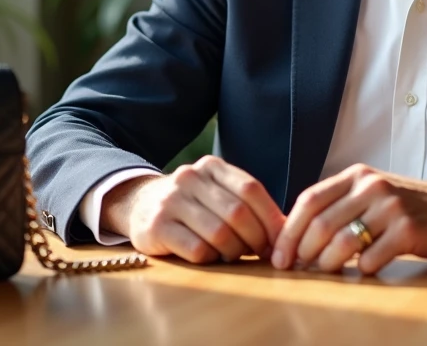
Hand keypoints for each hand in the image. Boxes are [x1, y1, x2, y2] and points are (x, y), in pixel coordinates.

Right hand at [104, 155, 285, 263]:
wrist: (140, 205)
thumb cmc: (192, 204)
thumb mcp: (216, 192)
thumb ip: (247, 203)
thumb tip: (287, 228)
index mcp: (211, 167)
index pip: (251, 189)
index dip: (271, 217)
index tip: (281, 239)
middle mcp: (189, 178)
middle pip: (237, 213)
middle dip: (256, 239)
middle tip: (261, 253)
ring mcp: (171, 202)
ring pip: (219, 233)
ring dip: (234, 252)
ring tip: (234, 255)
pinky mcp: (156, 226)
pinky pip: (197, 249)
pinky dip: (211, 258)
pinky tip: (209, 256)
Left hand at [271, 164, 426, 274]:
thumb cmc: (403, 205)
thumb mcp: (369, 192)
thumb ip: (338, 205)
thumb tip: (295, 235)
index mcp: (356, 176)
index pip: (309, 200)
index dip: (289, 230)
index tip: (279, 255)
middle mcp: (371, 187)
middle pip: (321, 224)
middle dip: (304, 251)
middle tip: (300, 268)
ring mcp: (390, 207)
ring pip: (343, 242)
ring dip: (328, 263)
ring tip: (327, 270)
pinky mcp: (407, 230)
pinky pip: (372, 258)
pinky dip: (362, 269)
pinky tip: (364, 269)